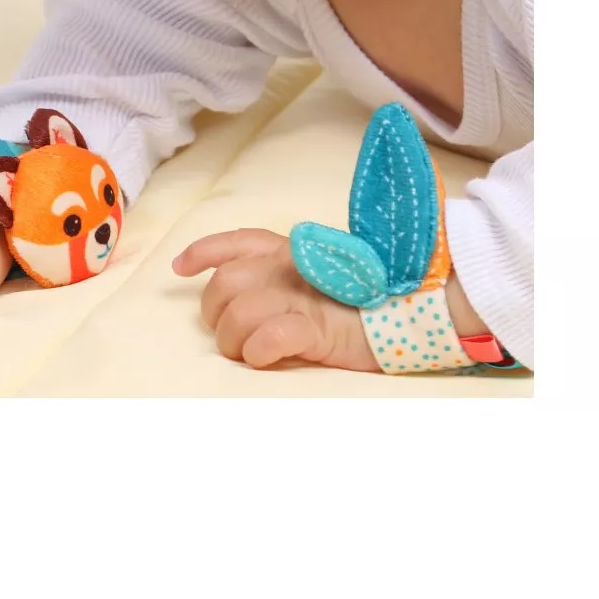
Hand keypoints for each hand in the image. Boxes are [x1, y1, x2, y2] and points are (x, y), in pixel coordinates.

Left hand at [172, 228, 381, 371]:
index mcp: (292, 249)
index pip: (238, 240)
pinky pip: (271, 336)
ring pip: (239, 312)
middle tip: (231, 336)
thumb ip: (284, 275)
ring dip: (233, 340)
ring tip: (250, 353)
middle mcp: (292, 266)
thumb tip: (237, 286)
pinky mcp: (319, 328)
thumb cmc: (367, 298)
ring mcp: (304, 296)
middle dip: (214, 314)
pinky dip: (258, 351)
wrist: (417, 308)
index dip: (203, 251)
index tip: (180, 268)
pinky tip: (266, 358)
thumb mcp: (320, 276)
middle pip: (225, 283)